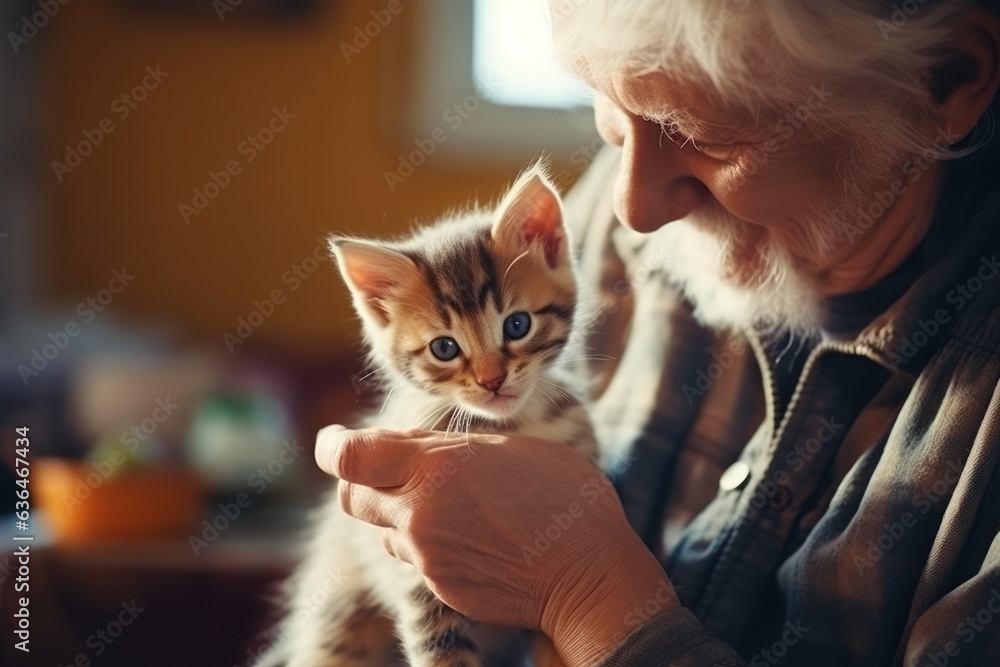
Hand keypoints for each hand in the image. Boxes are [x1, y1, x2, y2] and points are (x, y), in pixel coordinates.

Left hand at [315, 425, 677, 664]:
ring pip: (386, 530)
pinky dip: (431, 543)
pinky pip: (418, 559)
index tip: (334, 439)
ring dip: (403, 513)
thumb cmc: (564, 499)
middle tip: (391, 469)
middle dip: (364, 479)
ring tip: (455, 504)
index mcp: (434, 469)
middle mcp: (417, 515)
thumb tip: (418, 450)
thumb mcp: (513, 448)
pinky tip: (474, 536)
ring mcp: (427, 558)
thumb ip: (453, 448)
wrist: (590, 577)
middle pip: (353, 496)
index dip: (332, 445)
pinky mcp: (440, 590)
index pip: (347, 457)